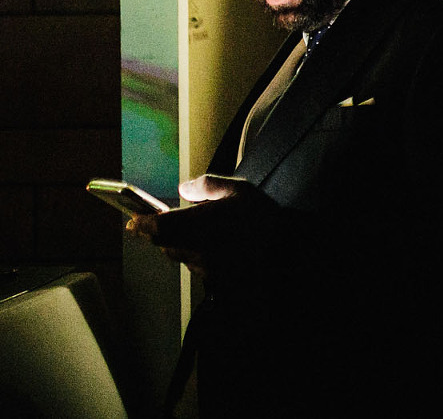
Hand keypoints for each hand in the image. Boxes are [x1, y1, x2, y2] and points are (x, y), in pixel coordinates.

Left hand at [125, 174, 266, 273]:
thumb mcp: (239, 189)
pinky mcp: (214, 279)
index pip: (155, 226)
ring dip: (182, 245)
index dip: (141, 224)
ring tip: (203, 233)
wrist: (285, 249)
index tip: (134, 220)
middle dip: (162, 234)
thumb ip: (207, 185)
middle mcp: (193, 247)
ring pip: (181, 255)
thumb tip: (183, 188)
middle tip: (167, 223)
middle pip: (164, 244)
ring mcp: (202, 266)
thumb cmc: (262, 216)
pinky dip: (200, 256)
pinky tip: (220, 248)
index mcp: (195, 223)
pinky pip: (198, 266)